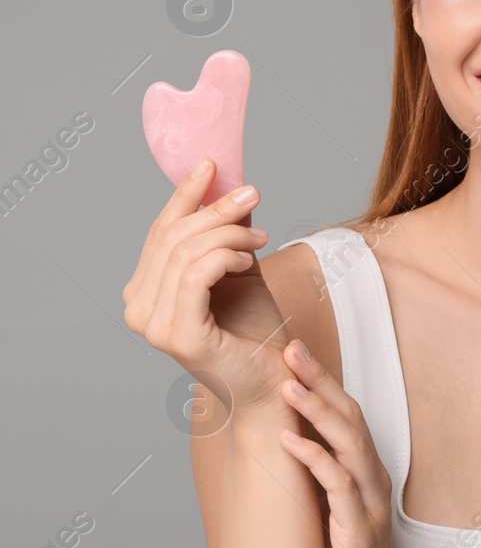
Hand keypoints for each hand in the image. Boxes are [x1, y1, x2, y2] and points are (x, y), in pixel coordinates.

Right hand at [123, 156, 285, 409]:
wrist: (275, 382)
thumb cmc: (255, 332)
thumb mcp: (241, 270)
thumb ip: (229, 234)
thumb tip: (233, 188)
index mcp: (144, 293)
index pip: (159, 233)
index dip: (184, 196)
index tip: (211, 165)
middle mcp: (138, 310)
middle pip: (171, 238)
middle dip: (214, 209)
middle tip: (253, 194)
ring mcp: (154, 326)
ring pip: (185, 253)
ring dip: (228, 233)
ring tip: (260, 236)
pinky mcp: (179, 335)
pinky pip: (195, 276)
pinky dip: (224, 256)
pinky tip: (248, 258)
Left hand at [275, 340, 411, 547]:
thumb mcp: (335, 517)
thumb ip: (323, 483)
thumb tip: (290, 450)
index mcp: (366, 476)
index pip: (347, 416)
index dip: (324, 382)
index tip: (295, 352)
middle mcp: (372, 483)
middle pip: (350, 418)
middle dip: (320, 380)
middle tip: (290, 348)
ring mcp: (368, 506)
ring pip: (348, 445)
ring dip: (316, 410)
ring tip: (287, 383)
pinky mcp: (358, 532)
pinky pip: (338, 487)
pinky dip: (314, 459)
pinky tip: (290, 440)